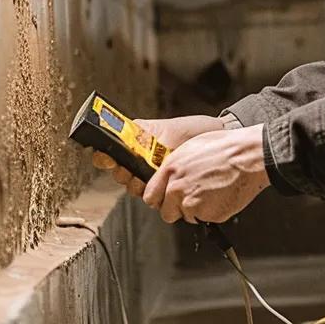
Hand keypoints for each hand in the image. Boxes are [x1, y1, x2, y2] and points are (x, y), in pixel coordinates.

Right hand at [92, 114, 225, 197]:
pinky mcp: (166, 185)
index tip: (108, 159)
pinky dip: (152, 194)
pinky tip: (156, 189)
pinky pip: (153, 194)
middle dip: (121, 173)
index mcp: (137, 141)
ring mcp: (153, 173)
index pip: (112, 151)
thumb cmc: (192, 131)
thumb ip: (144, 133)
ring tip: (140, 180)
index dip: (106, 157)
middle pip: (119, 171)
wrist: (217, 141)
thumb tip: (123, 133)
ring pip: (133, 185)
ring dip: (134, 185)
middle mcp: (141, 159)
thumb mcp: (165, 128)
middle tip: (126, 171)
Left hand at [142, 124, 268, 224]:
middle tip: (192, 197)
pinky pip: (207, 218)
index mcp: (170, 170)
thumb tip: (169, 177)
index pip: (150, 196)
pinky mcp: (209, 215)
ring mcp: (192, 204)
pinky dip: (213, 211)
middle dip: (177, 209)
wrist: (248, 157)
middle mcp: (177, 189)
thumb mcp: (190, 148)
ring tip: (212, 190)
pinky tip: (221, 194)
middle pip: (167, 213)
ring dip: (197, 209)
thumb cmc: (225, 147)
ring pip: (188, 216)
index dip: (160, 199)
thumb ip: (175, 167)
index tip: (165, 199)